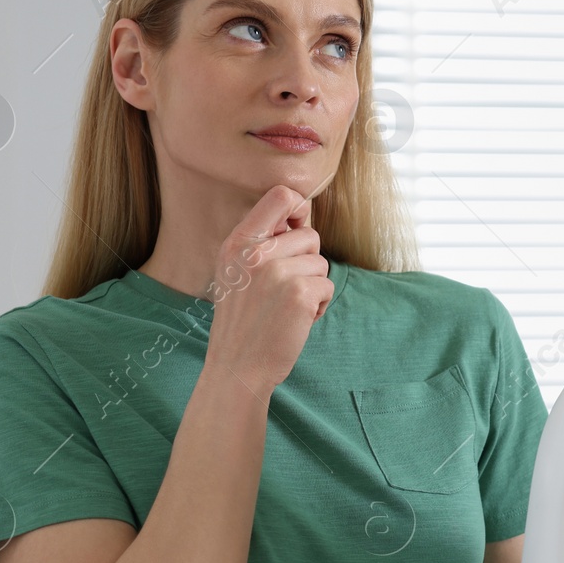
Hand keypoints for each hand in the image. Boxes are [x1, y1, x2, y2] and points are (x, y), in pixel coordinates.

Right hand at [203, 185, 332, 401]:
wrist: (238, 366)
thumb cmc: (243, 320)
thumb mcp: (236, 271)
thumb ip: (261, 241)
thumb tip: (300, 215)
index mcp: (238, 241)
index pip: (281, 195)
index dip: (299, 210)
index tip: (297, 230)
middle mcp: (256, 252)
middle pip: (309, 235)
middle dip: (306, 261)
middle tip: (283, 288)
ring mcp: (278, 272)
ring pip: (320, 263)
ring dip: (312, 286)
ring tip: (286, 306)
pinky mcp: (300, 293)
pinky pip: (327, 287)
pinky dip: (318, 306)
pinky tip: (296, 320)